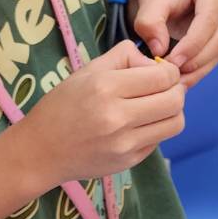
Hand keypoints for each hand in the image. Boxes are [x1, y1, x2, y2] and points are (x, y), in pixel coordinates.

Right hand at [19, 41, 184, 184]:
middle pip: (175, 100)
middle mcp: (118, 117)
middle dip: (176, 90)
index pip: (163, 76)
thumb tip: (155, 63)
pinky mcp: (129, 161)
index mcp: (106, 87)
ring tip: (157, 106)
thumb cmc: (63, 105)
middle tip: (165, 88)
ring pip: (175, 123)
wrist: (41, 151)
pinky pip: (159, 141)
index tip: (162, 72)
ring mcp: (125, 143)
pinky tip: (139, 125)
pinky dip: (156, 130)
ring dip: (172, 111)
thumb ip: (124, 57)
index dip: (170, 71)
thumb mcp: (87, 71)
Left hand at [130, 0, 217, 87]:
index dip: (191, 46)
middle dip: (196, 61)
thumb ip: (150, 23)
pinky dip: (201, 65)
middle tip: (173, 77)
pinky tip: (184, 76)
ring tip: (176, 81)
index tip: (170, 63)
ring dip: (199, 68)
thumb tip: (159, 50)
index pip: (208, 21)